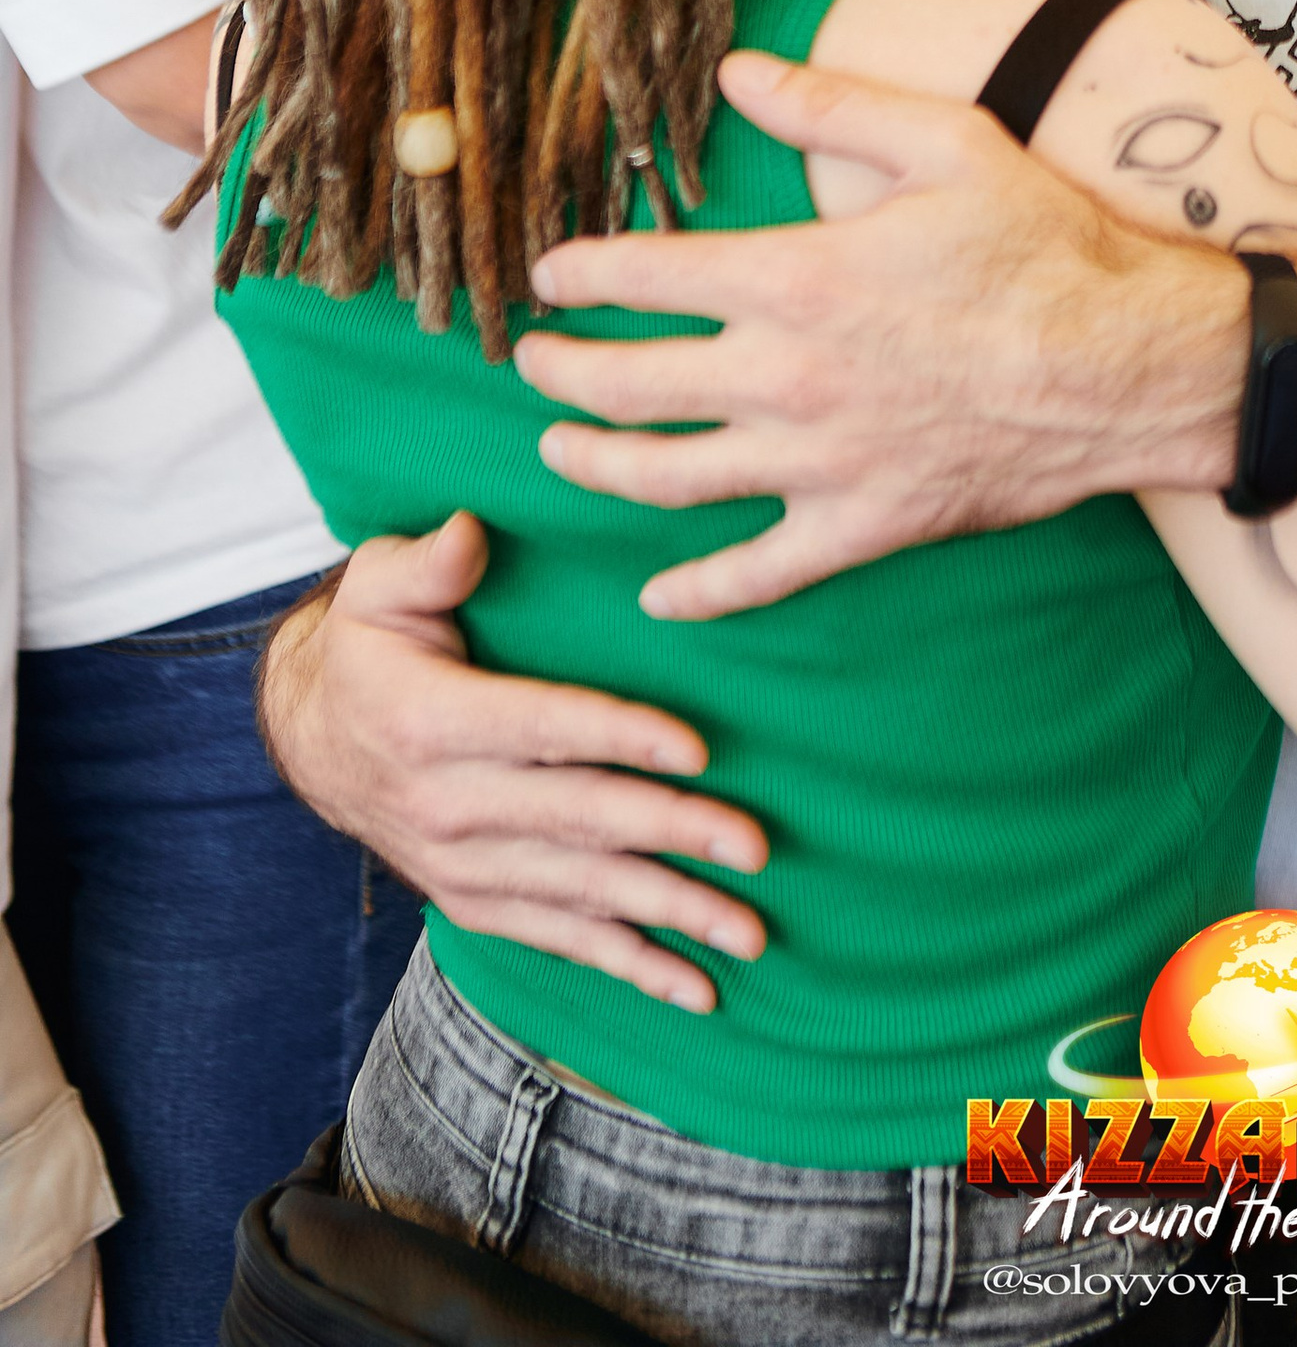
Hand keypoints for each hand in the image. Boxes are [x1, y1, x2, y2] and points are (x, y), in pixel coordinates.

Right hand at [259, 514, 769, 1008]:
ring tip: (748, 934)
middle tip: (756, 846)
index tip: (698, 750)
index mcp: (428, 722)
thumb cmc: (372, 643)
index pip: (542, 728)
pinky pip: (559, 939)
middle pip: (577, 820)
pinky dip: (628, 965)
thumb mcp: (379, 584)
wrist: (316, 737)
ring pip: (580, 894)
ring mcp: (461, 865)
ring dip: (669, 915)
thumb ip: (428, 561)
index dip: (619, 738)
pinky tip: (692, 987)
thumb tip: (468, 533)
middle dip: (673, 836)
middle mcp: (446, 805)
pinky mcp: (476, 902)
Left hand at [514, 56, 1237, 616]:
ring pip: (667, 479)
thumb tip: (738, 70)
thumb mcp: (945, 141)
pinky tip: (657, 592)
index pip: (647, 275)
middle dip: (563, 371)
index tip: (548, 275)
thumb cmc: (1044, 247)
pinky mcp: (860, 526)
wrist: (1128, 365)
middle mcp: (786, 377)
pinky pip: (755, 574)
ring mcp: (817, 463)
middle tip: (531, 360)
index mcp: (797, 278)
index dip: (580, 274)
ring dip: (596, 465)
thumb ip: (830, 104)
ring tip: (558, 449)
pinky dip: (696, 591)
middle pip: (631, 384)